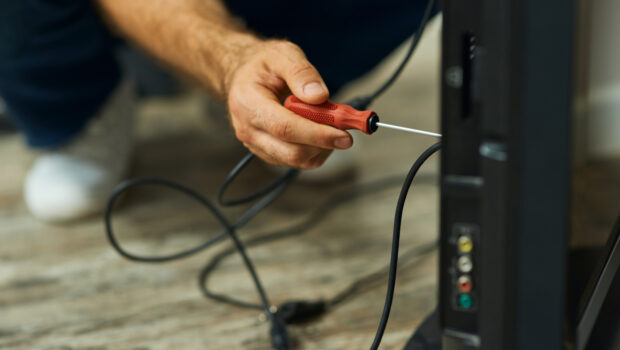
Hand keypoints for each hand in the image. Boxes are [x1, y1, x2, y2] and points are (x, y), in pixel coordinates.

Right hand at [225, 40, 352, 168]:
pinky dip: (314, 151)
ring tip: (329, 123)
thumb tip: (319, 97)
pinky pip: (295, 162)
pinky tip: (319, 131)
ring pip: (296, 161)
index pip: (285, 128)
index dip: (317, 134)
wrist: (242, 75)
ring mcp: (255, 144)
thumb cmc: (263, 64)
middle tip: (346, 131)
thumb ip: (301, 72)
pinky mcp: (266, 152)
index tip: (344, 135)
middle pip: (291, 152)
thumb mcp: (282, 54)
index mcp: (248, 103)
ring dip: (321, 148)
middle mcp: (248, 129)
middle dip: (324, 145)